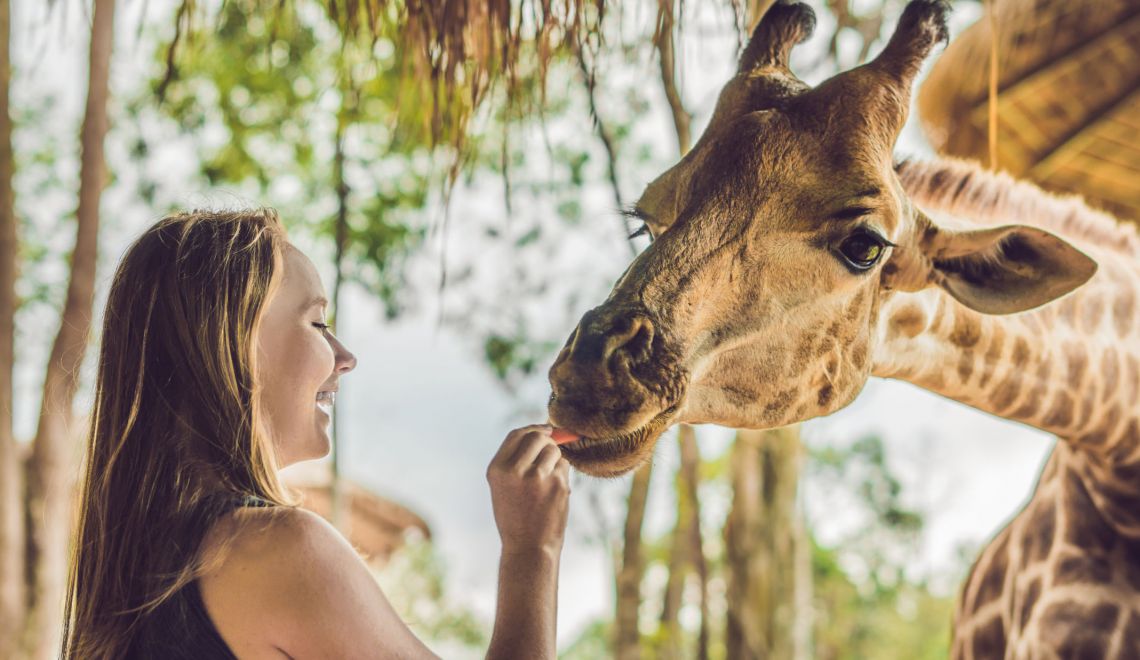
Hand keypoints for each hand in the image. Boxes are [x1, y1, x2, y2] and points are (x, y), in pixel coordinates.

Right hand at [486, 425, 570, 554]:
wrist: (528, 547)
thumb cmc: (516, 516)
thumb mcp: (504, 486)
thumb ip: (517, 459)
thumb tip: (544, 431)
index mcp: (497, 469)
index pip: (516, 434)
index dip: (532, 429)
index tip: (545, 429)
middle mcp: (515, 470)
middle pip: (537, 437)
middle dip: (548, 440)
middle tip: (551, 452)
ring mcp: (537, 476)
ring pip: (554, 450)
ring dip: (556, 459)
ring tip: (548, 480)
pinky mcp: (557, 484)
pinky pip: (564, 466)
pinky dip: (562, 473)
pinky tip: (554, 491)